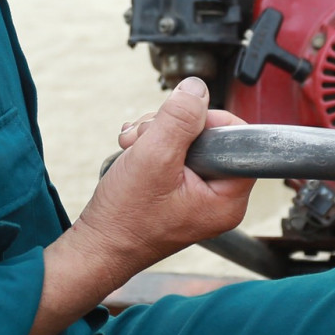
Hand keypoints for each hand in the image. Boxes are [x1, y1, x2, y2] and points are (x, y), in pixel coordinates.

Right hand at [82, 77, 252, 267]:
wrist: (97, 244)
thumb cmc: (124, 219)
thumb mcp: (153, 158)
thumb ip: (179, 119)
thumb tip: (197, 89)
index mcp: (227, 198)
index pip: (237, 138)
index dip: (206, 121)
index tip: (176, 125)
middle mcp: (218, 198)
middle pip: (208, 135)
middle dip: (171, 127)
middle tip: (145, 140)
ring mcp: (197, 194)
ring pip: (186, 140)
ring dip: (155, 134)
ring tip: (132, 147)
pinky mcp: (178, 190)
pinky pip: (173, 153)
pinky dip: (150, 146)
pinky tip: (132, 153)